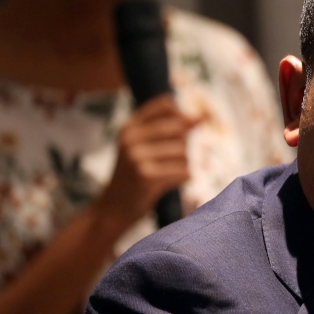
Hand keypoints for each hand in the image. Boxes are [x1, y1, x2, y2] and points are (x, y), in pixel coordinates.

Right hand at [93, 95, 196, 232]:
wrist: (113, 209)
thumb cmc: (136, 175)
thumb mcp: (145, 147)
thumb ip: (171, 131)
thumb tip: (201, 117)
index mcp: (129, 126)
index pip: (166, 104)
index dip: (181, 116)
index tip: (177, 133)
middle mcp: (130, 138)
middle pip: (179, 128)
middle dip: (183, 144)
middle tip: (170, 160)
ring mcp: (136, 156)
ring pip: (183, 151)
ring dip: (184, 165)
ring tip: (166, 173)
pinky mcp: (146, 175)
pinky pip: (183, 171)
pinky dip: (183, 179)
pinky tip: (168, 184)